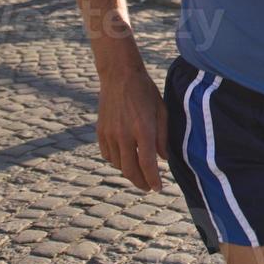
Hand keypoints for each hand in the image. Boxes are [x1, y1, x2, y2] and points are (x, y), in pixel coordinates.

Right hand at [96, 65, 168, 191]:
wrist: (119, 75)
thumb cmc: (145, 92)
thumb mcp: (161, 111)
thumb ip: (163, 136)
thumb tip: (163, 159)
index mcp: (143, 129)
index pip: (148, 164)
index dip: (153, 179)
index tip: (158, 188)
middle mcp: (124, 135)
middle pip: (130, 170)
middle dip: (141, 182)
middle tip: (148, 187)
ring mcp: (110, 134)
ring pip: (118, 165)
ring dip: (129, 172)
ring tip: (140, 173)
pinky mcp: (100, 132)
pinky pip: (108, 155)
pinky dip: (117, 162)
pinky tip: (125, 159)